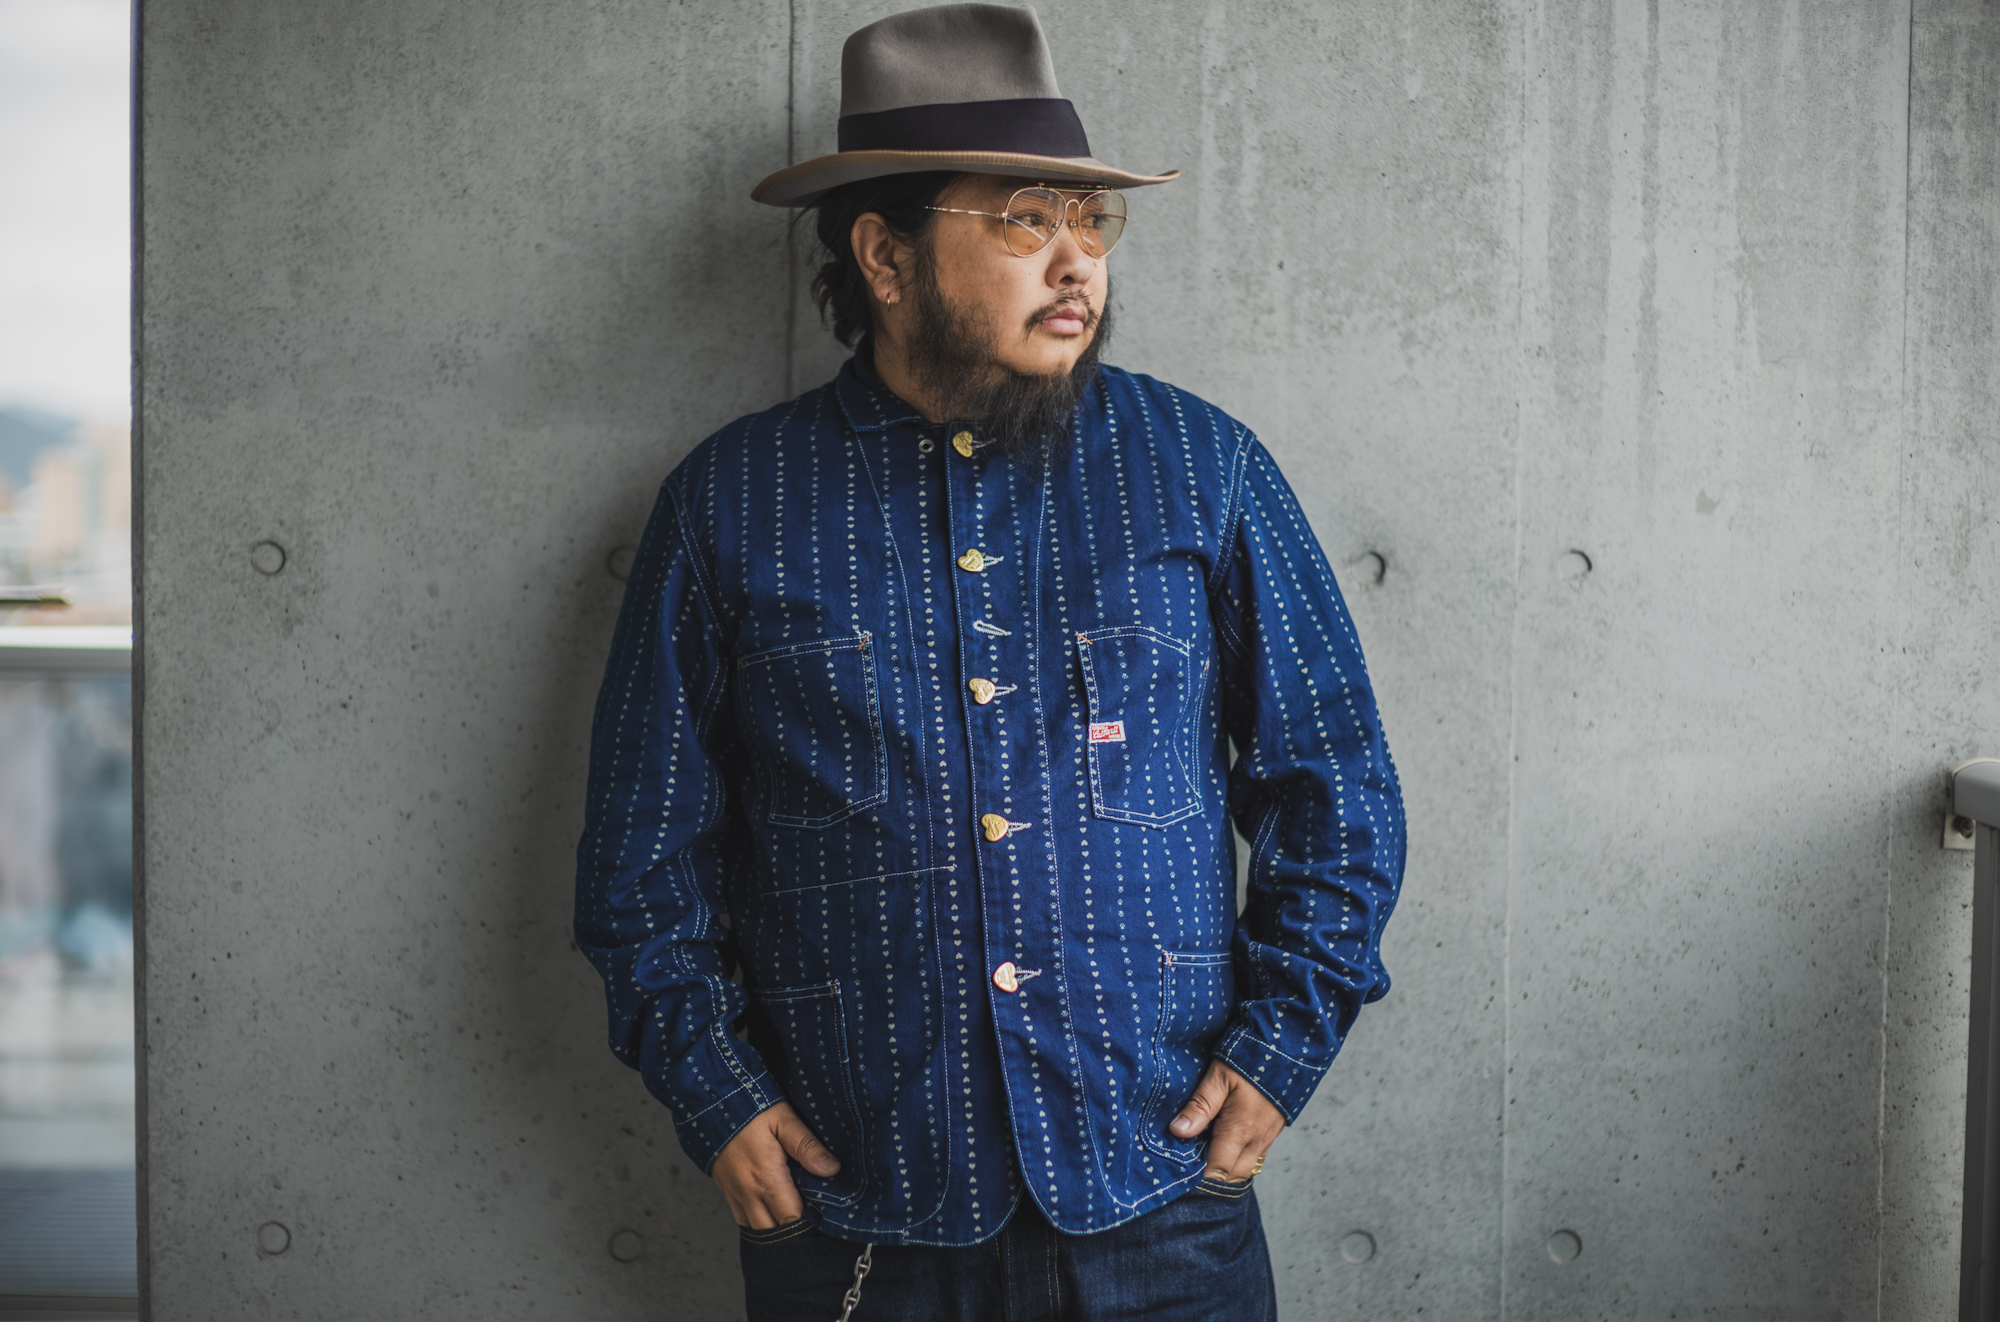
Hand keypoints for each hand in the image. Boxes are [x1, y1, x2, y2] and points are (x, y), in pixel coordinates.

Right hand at [711, 1102, 840, 1227]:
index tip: (823, 1213)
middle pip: (775, 1231)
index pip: (792, 1219)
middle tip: (812, 1214)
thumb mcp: (783, 1119)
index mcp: (766, 1179)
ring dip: (775, 1226)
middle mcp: (749, 1193)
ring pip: (757, 1228)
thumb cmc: (749, 1108)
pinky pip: (742, 1218)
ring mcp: (735, 1194)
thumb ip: (806, 1146)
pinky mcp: (725, 1190)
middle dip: (793, 1227)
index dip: (810, 1222)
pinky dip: (758, 1220)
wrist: (709, 1102)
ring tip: (792, 1211)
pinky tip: (770, 1207)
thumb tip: (832, 1169)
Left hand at [1170, 1060, 1286, 1181]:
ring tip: (1208, 1146)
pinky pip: (1256, 1157)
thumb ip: (1199, 1106)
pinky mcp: (1274, 1131)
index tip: (1183, 1159)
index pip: (1217, 1170)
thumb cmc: (1249, 1058)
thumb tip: (1177, 1132)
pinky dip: (1240, 1157)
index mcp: (1240, 1130)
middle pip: (1231, 1176)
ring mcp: (1268, 1137)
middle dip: (1211, 1172)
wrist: (1287, 1048)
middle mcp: (1257, 1140)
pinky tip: (1227, 1139)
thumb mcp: (1219, 1076)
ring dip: (1226, 1166)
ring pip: (1245, 1169)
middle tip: (1192, 1152)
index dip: (1198, 1171)